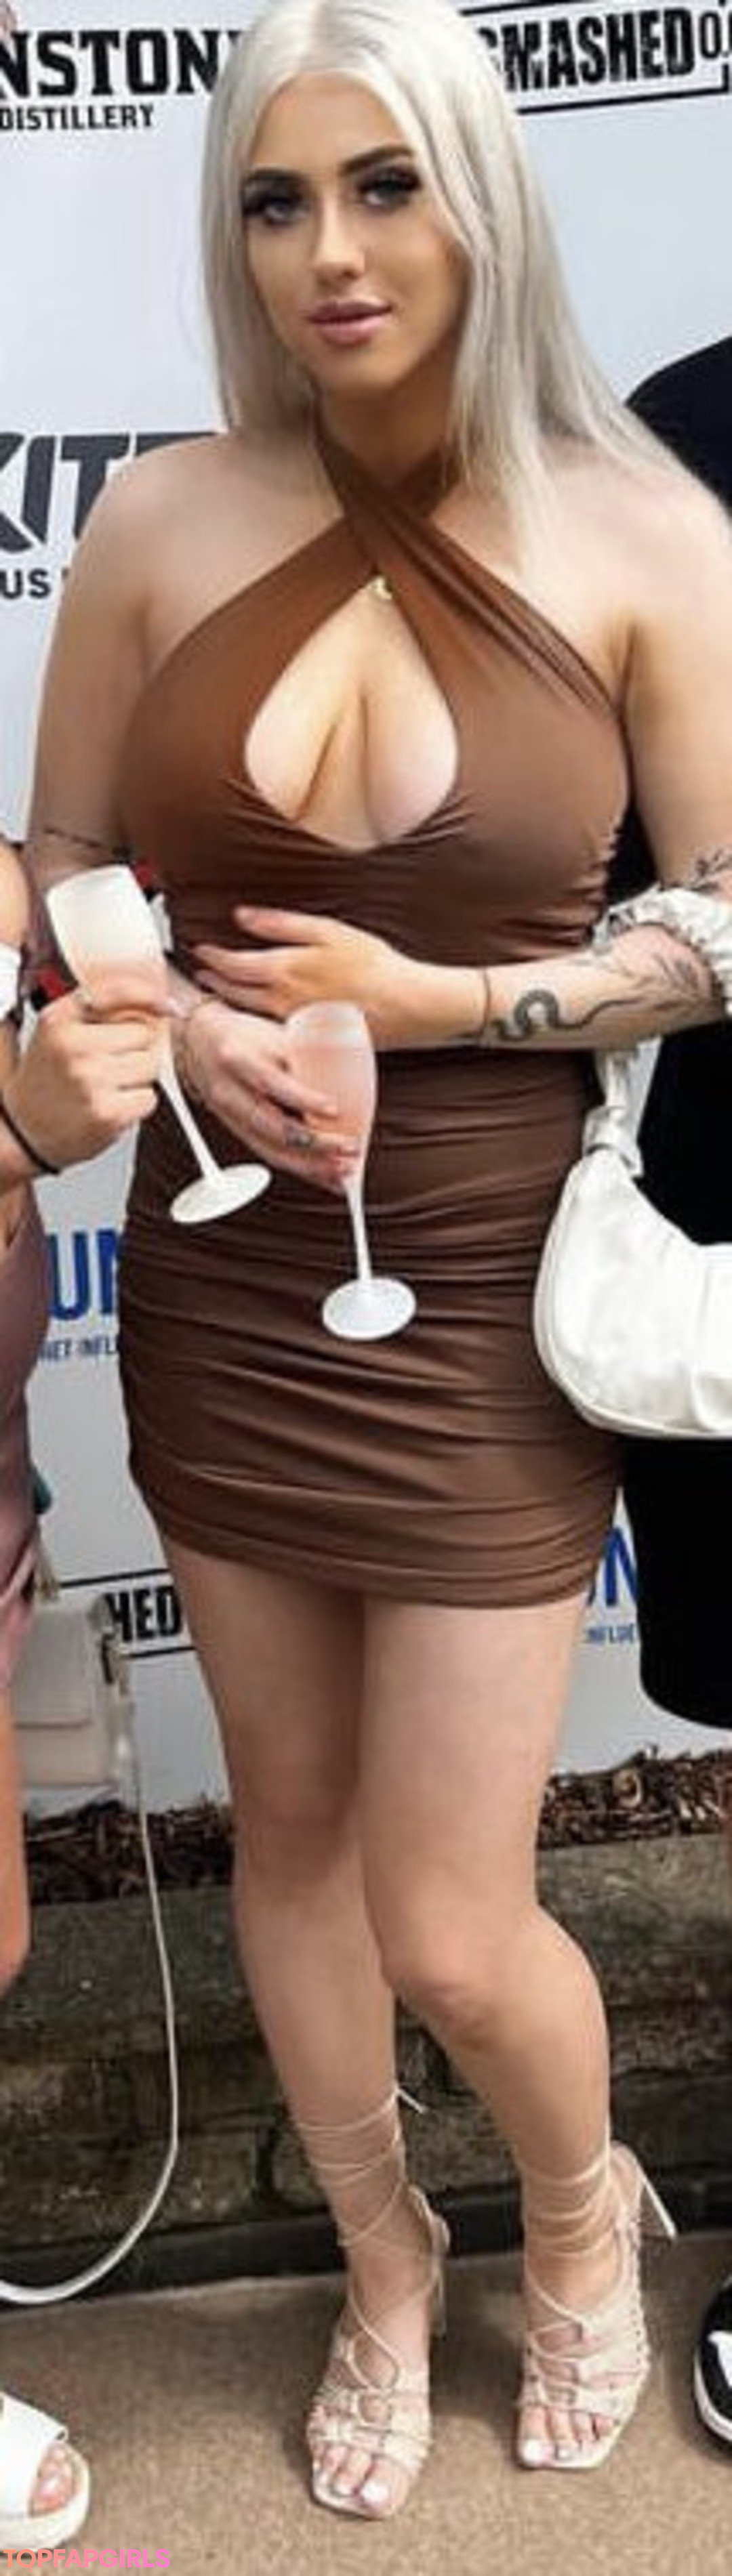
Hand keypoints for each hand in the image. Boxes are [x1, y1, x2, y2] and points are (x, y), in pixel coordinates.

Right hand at [5, 978, 167, 1168]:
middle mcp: (72, 1045)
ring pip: (150, 1065)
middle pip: (144, 1033)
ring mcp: (89, 1080)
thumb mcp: (59, 1032)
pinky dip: (137, 1104)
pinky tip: (111, 1104)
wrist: (27, 1130)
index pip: (117, 992)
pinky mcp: (106, 1112)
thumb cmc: (50, 1080)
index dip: (148, 996)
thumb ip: (99, 1011)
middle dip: (136, 1048)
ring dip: (138, 1077)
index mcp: (59, 1019)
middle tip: (110, 1064)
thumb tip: (162, 1006)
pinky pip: (149, 1097)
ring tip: (108, 1085)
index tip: (166, 1005)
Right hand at [177, 999, 359, 1189]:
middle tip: (350, 1147)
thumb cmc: (242, 1035)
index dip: (304, 1099)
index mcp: (238, 1060)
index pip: (272, 1083)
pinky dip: (300, 1168)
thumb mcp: (269, 1034)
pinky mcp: (236, 1132)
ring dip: (311, 1166)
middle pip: (274, 1127)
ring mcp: (230, 1117)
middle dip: (316, 1144)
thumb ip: (301, 1053)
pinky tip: (323, 1175)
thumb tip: (347, 1075)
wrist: (198, 1043)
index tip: (334, 1109)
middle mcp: (229, 1092)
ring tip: (343, 1171)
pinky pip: (269, 1156)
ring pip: (271, 1151)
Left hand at [194, 907, 439, 1047]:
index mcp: (283, 969)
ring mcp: (292, 1022)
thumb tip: (242, 916)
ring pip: (249, 1011)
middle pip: (235, 991)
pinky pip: (270, 1027)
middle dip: (214, 980)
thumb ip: (280, 923)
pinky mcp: (307, 1038)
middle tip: (200, 972)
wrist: (405, 1004)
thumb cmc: (373, 964)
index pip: (232, 964)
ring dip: (229, 999)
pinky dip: (254, 1018)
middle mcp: (281, 1000)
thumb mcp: (327, 930)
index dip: (212, 957)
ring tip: (218, 990)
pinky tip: (253, 1013)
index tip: (200, 950)